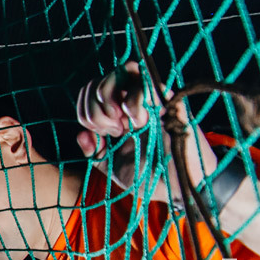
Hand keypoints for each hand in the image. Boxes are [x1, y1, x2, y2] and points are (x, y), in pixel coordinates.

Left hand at [76, 62, 167, 191]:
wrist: (177, 189)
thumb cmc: (147, 177)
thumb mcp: (110, 166)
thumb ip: (93, 151)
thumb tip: (81, 134)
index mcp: (116, 114)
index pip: (90, 91)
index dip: (85, 110)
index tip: (99, 135)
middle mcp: (132, 102)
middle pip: (101, 80)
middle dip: (95, 108)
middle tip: (112, 131)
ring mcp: (152, 99)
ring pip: (125, 70)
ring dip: (112, 97)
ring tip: (123, 125)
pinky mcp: (171, 101)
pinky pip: (150, 83)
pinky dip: (135, 99)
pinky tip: (138, 121)